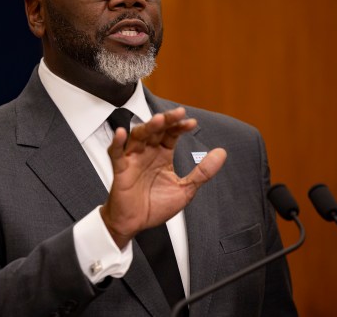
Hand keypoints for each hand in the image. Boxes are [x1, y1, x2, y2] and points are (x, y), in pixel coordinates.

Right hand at [100, 107, 226, 247]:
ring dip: (147, 127)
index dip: (180, 127)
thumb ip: (202, 172)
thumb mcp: (185, 189)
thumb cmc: (155, 206)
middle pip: (156, 129)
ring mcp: (133, 159)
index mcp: (162, 155)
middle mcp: (147, 153)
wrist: (135, 224)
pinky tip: (121, 133)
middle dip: (167, 120)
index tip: (192, 123)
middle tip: (178, 113)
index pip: (171, 134)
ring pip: (138, 136)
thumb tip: (221, 153)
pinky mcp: (120, 169)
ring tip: (158, 120)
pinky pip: (115, 152)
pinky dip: (117, 142)